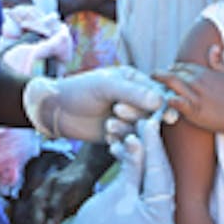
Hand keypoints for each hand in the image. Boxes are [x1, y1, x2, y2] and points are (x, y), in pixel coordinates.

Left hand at [23, 66, 163, 141]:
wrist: (56, 110)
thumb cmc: (78, 91)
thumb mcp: (105, 87)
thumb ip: (133, 93)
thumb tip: (160, 101)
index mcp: (133, 81)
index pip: (157, 92)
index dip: (163, 105)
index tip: (168, 116)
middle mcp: (133, 99)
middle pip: (151, 113)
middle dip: (137, 115)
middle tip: (118, 111)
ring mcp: (126, 118)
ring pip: (141, 129)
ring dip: (127, 129)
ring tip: (108, 124)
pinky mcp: (118, 134)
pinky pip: (130, 141)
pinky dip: (121, 141)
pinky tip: (107, 137)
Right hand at [33, 113, 175, 223]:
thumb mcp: (115, 194)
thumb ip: (132, 166)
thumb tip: (139, 138)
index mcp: (161, 220)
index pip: (160, 174)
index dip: (154, 145)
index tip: (149, 122)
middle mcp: (167, 223)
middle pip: (161, 177)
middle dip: (151, 149)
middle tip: (144, 123)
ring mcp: (161, 223)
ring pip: (155, 181)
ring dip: (143, 158)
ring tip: (132, 135)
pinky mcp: (151, 220)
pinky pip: (148, 189)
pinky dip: (139, 173)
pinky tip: (128, 154)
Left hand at [154, 45, 223, 136]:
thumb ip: (218, 61)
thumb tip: (213, 47)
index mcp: (204, 72)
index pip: (182, 66)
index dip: (173, 68)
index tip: (168, 71)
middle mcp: (198, 81)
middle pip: (173, 74)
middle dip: (162, 75)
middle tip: (155, 77)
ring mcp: (195, 96)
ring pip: (172, 84)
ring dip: (160, 82)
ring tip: (153, 83)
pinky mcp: (195, 111)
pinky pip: (178, 103)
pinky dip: (170, 99)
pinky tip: (164, 98)